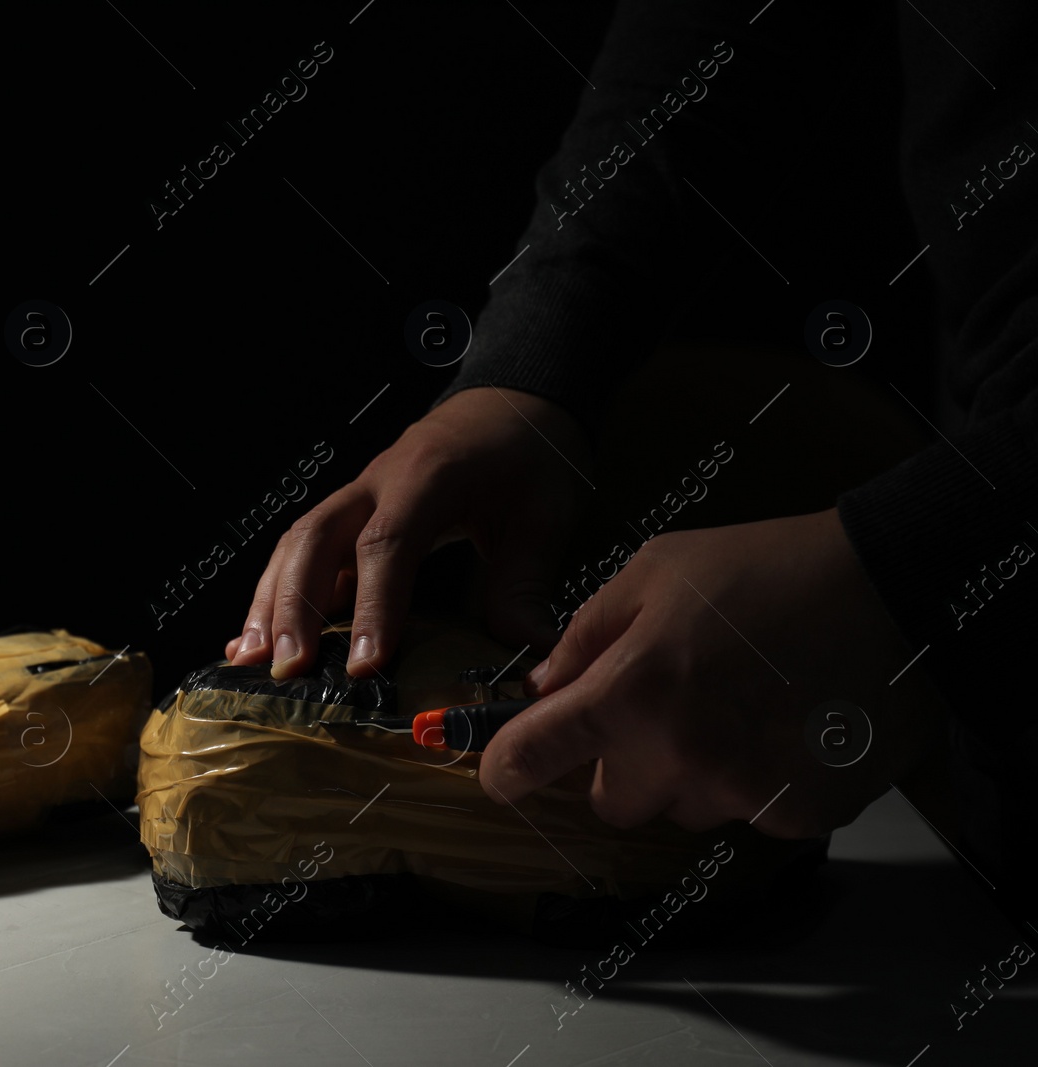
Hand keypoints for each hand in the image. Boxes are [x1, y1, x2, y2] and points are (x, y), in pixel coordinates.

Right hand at [225, 386, 591, 678]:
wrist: (511, 404)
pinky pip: (301, 551)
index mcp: (427, 476)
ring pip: (296, 543)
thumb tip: (528, 659)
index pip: (387, 542)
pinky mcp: (350, 513)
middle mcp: (377, 482)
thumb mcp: (542, 517)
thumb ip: (524, 586)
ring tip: (251, 658)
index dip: (372, 605)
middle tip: (288, 667)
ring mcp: (356, 495)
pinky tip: (258, 636)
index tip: (365, 663)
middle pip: (316, 538)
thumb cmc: (524, 455)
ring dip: (271, 602)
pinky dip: (276, 593)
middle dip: (295, 606)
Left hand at [479, 509, 947, 837]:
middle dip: (621, 763)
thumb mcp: (653, 571)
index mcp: (631, 693)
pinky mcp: (800, 815)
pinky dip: (754, 781)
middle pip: (611, 801)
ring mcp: (744, 793)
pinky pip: (746, 814)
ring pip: (681, 809)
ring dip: (690, 774)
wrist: (894, 592)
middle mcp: (681, 757)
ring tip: (736, 706)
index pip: (534, 758)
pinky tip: (781, 727)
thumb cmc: (765, 569)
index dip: (507, 768)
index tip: (504, 772)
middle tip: (662, 708)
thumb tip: (542, 689)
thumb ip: (585, 636)